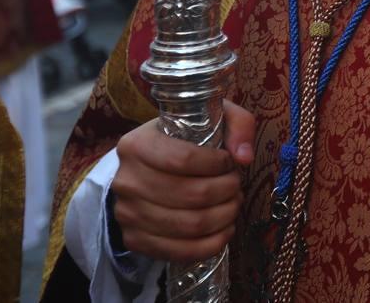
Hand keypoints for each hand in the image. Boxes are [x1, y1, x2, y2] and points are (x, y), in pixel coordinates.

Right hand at [111, 100, 255, 261]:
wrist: (144, 169)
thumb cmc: (182, 141)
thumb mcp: (210, 117)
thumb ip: (237, 124)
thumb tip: (244, 157)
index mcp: (137, 145)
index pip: (183, 159)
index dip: (217, 164)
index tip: (230, 163)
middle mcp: (126, 180)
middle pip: (191, 195)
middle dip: (227, 191)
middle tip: (236, 185)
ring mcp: (127, 213)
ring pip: (189, 225)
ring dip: (224, 216)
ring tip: (233, 203)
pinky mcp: (134, 240)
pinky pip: (180, 251)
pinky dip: (212, 243)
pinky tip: (225, 229)